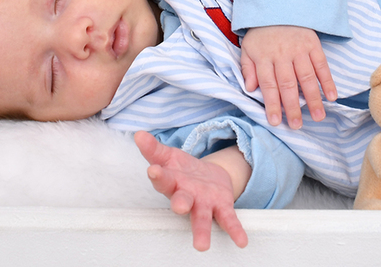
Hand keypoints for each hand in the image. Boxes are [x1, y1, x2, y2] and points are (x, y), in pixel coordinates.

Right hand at [134, 131, 248, 250]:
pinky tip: (242, 241)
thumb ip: (154, 149)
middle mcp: (186, 196)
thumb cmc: (182, 171)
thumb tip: (139, 134)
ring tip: (202, 246)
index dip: (158, 175)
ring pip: (201, 218)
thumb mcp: (169, 156)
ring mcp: (204, 204)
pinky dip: (235, 231)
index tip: (153, 171)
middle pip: (181, 201)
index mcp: (172, 182)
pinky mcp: (222, 207)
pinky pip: (228, 221)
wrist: (209, 177)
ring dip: (202, 231)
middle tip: (178, 207)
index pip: (163, 178)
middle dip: (179, 204)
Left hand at [240, 25, 336, 128]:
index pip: (268, 85)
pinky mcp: (313, 45)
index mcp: (264, 57)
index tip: (275, 122)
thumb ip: (248, 68)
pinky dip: (327, 81)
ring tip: (318, 117)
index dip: (271, 104)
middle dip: (292, 107)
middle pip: (287, 84)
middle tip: (297, 125)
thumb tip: (250, 89)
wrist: (278, 4)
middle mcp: (282, 55)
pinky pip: (321, 65)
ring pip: (306, 77)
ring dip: (313, 98)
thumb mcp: (247, 48)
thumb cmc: (262, 32)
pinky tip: (332, 96)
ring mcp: (299, 50)